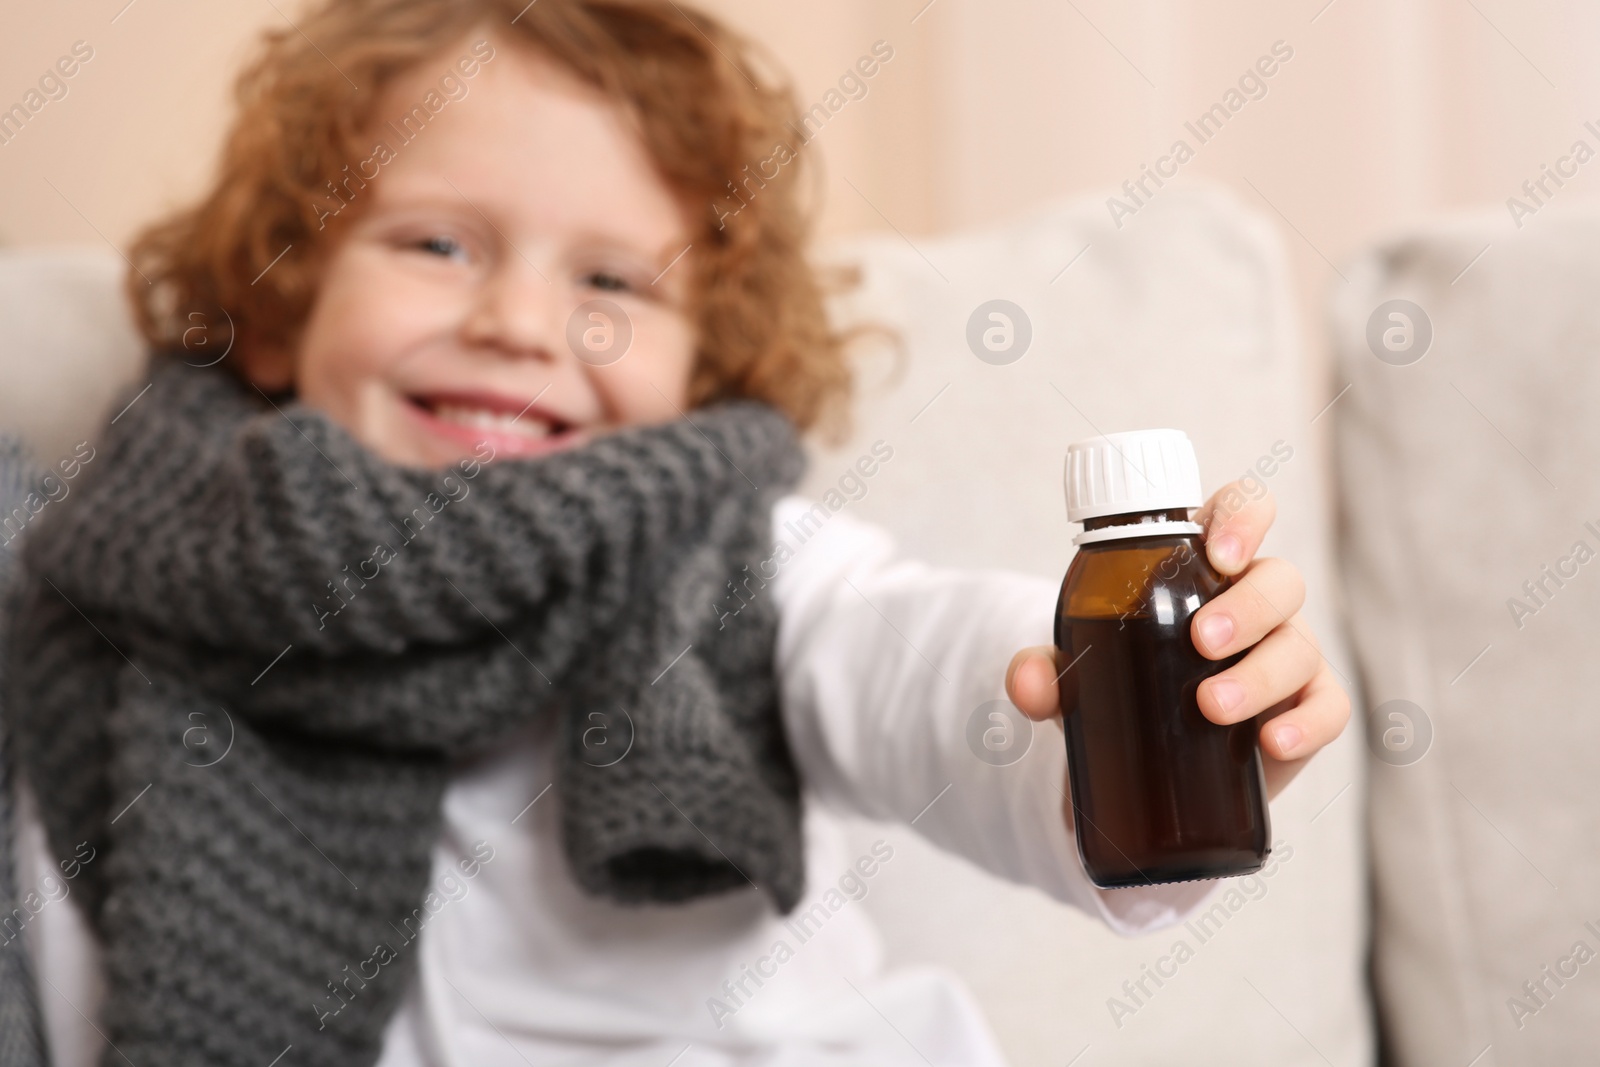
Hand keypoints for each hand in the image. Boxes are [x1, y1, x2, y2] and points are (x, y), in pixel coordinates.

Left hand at [1003, 481, 1350, 800]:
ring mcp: (1287, 653)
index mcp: (1202, 567)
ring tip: (1211, 707)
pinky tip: (1275, 742)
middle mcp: (1254, 601)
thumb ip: (1043, 675)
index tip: (1217, 552)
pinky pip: (1329, 707)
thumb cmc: (1119, 689)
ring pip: (1300, 645)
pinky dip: (1308, 723)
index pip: (1242, 511)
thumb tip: (1029, 683)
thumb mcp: (1073, 679)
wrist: (1144, 763)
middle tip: (1201, 642)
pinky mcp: (1305, 709)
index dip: (1243, 517)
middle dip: (1246, 608)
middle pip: (1279, 580)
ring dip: (1260, 675)